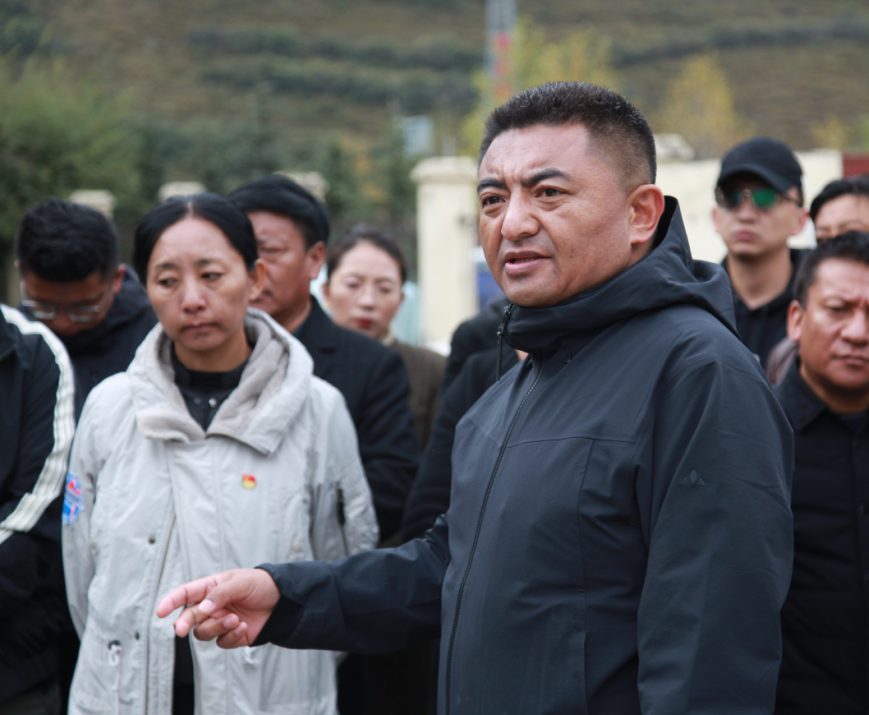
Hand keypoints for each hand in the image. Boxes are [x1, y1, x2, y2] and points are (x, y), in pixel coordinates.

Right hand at [156, 568, 279, 647]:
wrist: (283, 601)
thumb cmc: (261, 585)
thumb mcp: (241, 582)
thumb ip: (221, 594)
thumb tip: (202, 608)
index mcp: (211, 588)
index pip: (185, 594)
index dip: (171, 602)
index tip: (160, 612)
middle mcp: (212, 607)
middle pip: (189, 618)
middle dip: (183, 623)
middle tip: (181, 630)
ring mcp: (220, 622)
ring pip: (204, 633)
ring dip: (217, 628)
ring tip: (236, 620)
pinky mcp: (231, 636)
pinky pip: (222, 643)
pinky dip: (231, 637)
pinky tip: (244, 627)